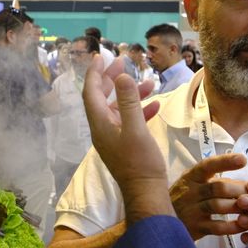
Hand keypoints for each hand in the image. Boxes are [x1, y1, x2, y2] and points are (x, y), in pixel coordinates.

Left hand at [83, 53, 172, 223]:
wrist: (146, 192)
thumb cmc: (140, 162)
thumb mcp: (136, 129)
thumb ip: (129, 102)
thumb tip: (121, 77)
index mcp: (100, 124)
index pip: (91, 92)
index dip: (94, 72)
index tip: (100, 56)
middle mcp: (102, 129)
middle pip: (102, 97)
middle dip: (111, 78)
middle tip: (123, 62)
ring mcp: (113, 137)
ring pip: (119, 108)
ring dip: (131, 94)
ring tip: (149, 82)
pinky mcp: (125, 144)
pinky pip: (129, 121)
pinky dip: (140, 110)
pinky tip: (156, 104)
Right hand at [168, 154, 247, 241]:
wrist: (161, 221)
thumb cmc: (184, 200)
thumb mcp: (193, 184)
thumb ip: (215, 182)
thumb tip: (246, 184)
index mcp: (192, 177)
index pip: (208, 165)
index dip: (226, 162)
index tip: (243, 159)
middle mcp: (190, 192)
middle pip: (218, 187)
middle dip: (240, 190)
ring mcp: (191, 210)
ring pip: (218, 206)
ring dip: (238, 207)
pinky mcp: (195, 227)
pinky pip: (217, 227)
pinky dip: (232, 226)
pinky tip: (243, 225)